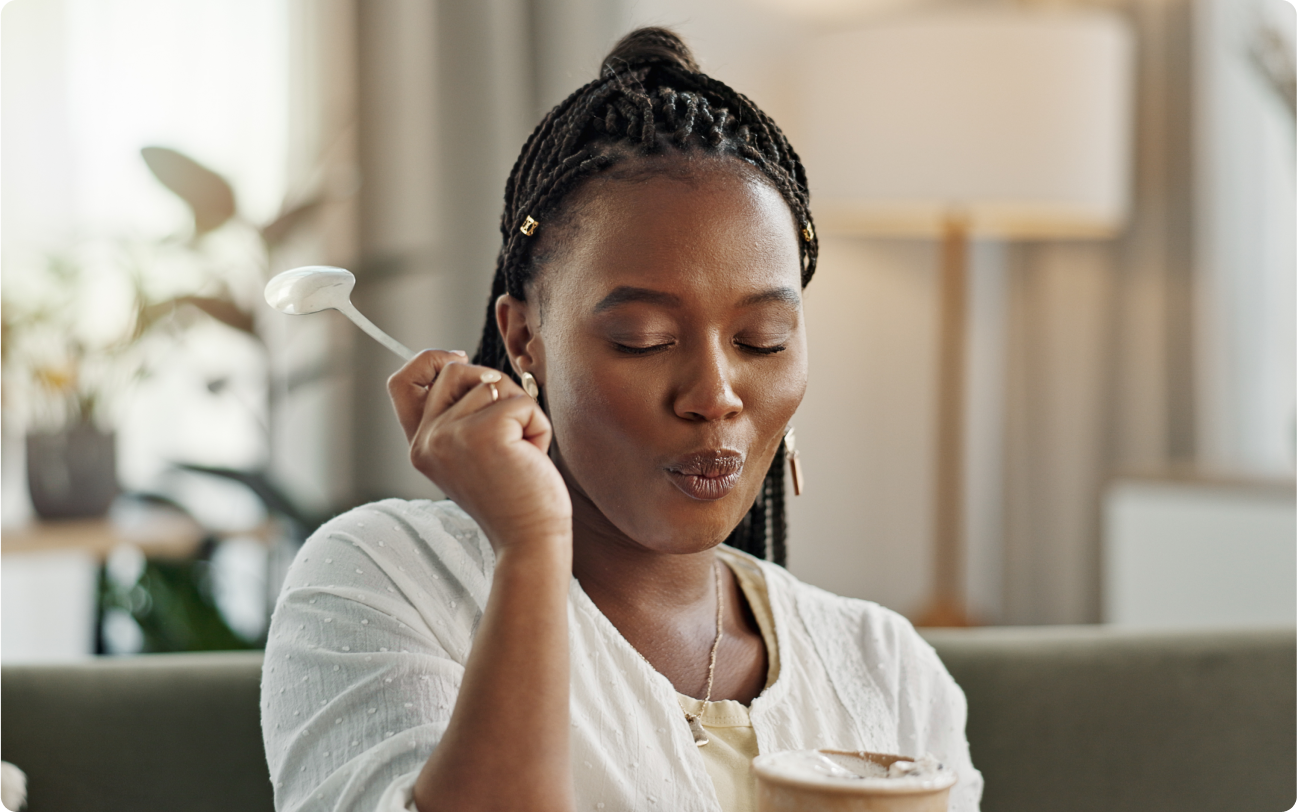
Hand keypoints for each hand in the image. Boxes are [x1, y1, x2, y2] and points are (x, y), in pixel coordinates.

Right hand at [388, 351, 571, 553]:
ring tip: (520, 453)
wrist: (528, 541)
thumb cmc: (511, 497)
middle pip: (454, 370)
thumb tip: (463, 363)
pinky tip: (531, 460)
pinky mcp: (487, 433)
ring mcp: (452, 436)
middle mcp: (428, 440)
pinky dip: (538, 428)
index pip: (402, 382)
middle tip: (510, 426)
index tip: (459, 358)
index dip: (428, 359)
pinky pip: (523, 403)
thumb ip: (458, 416)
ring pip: (495, 384)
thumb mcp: (470, 454)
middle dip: (493, 385)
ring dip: (521, 412)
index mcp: (420, 445)